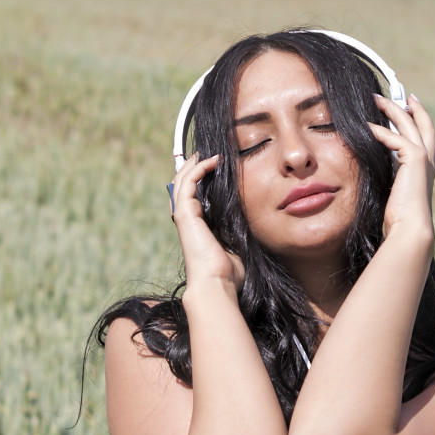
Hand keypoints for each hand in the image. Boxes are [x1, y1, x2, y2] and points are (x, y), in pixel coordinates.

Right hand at [169, 153, 244, 292]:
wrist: (217, 283)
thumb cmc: (229, 272)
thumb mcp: (236, 244)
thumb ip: (238, 231)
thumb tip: (253, 220)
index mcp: (197, 225)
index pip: (193, 195)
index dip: (201, 178)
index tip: (218, 165)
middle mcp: (186, 218)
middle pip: (183, 184)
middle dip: (194, 166)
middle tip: (209, 153)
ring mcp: (183, 215)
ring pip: (182, 179)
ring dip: (195, 163)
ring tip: (209, 152)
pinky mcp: (184, 213)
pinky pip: (188, 182)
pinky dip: (199, 168)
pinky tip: (215, 160)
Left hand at [367, 94, 434, 239]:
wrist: (410, 228)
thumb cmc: (400, 218)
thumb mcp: (395, 191)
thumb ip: (392, 175)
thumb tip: (377, 165)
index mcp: (428, 170)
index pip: (428, 141)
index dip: (422, 124)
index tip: (412, 111)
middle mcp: (430, 161)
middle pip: (425, 125)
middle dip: (414, 108)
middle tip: (406, 96)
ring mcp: (424, 158)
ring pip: (410, 123)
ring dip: (393, 108)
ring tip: (377, 99)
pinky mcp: (415, 159)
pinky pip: (394, 137)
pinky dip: (380, 130)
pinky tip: (366, 126)